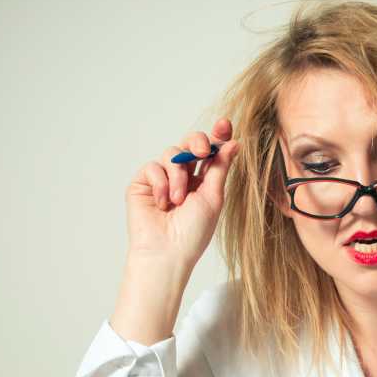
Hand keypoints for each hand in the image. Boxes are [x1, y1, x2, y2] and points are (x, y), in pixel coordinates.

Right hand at [125, 117, 240, 265]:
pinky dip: (161, 184)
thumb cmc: (193, 232)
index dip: (217, 136)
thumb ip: (221, 168)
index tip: (225, 123)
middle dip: (198, 141)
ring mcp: (162, 178)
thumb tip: (234, 142)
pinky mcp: (143, 183)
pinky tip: (163, 203)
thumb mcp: (213, 197)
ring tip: (178, 201)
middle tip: (203, 151)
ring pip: (172, 154)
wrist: (167, 252)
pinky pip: (153, 167)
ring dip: (178, 176)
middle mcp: (183, 176)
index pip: (211, 152)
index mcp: (204, 180)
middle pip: (190, 143)